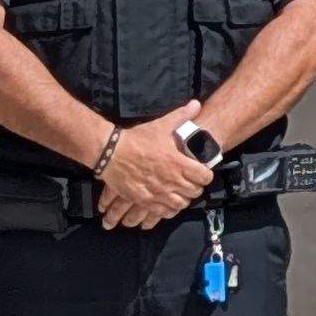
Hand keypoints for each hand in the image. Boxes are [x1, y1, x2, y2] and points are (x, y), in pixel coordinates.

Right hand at [97, 113, 213, 229]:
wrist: (110, 153)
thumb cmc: (138, 139)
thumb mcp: (161, 125)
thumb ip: (181, 115)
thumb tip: (196, 103)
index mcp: (179, 162)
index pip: (205, 177)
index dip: (205, 176)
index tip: (201, 173)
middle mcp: (171, 180)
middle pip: (194, 192)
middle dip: (195, 188)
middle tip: (190, 183)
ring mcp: (158, 192)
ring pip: (180, 204)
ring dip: (182, 199)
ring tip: (179, 193)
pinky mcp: (144, 200)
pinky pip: (162, 211)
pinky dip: (167, 209)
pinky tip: (166, 202)